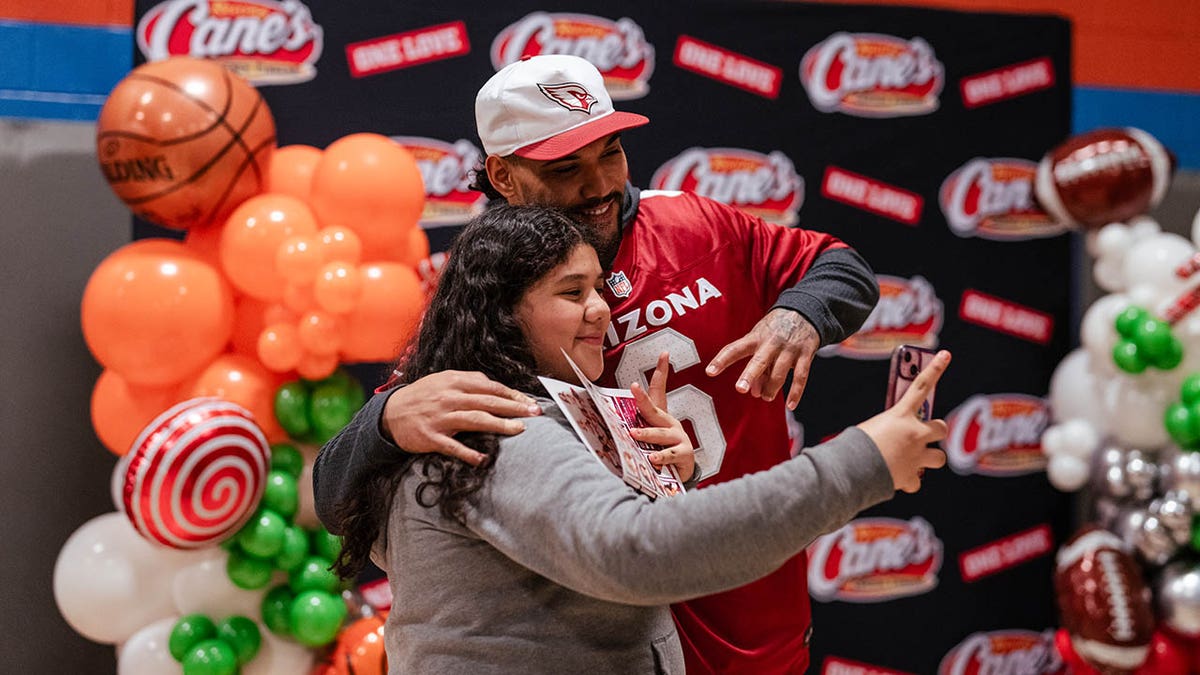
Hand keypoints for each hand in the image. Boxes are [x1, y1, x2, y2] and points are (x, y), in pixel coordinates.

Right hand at [381, 370, 541, 465]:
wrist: (390, 413)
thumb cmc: (422, 396)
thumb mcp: (443, 380)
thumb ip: (468, 381)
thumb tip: (494, 386)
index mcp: (454, 382)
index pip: (490, 387)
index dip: (512, 394)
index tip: (529, 401)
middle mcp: (449, 398)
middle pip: (487, 402)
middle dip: (513, 408)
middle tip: (534, 414)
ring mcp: (440, 418)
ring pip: (475, 420)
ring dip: (499, 425)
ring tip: (519, 430)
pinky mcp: (431, 437)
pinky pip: (452, 446)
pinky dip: (468, 453)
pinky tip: (483, 459)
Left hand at [629, 352, 695, 481]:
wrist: (681, 473)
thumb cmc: (661, 452)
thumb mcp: (647, 438)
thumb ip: (633, 428)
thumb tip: (607, 419)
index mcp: (661, 417)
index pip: (659, 391)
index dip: (661, 372)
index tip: (663, 354)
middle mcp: (671, 424)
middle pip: (655, 410)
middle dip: (644, 399)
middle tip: (634, 389)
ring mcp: (679, 438)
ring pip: (661, 434)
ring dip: (647, 434)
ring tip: (634, 435)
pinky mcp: (685, 454)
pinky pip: (671, 455)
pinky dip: (661, 457)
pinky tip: (653, 459)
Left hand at [705, 307, 818, 409]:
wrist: (804, 311)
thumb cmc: (776, 328)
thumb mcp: (761, 339)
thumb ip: (757, 366)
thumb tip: (754, 391)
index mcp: (756, 337)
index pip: (735, 349)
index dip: (722, 360)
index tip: (710, 371)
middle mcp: (771, 343)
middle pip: (759, 360)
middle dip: (749, 375)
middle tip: (741, 388)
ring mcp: (789, 349)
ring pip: (779, 372)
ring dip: (771, 388)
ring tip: (766, 397)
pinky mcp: (805, 354)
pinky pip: (800, 376)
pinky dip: (795, 392)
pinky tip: (790, 404)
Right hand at [855, 350, 950, 492]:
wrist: (851, 471)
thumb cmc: (853, 446)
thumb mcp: (871, 428)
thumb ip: (889, 430)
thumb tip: (895, 441)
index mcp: (901, 416)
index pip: (921, 386)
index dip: (935, 369)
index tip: (946, 355)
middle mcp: (914, 434)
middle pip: (941, 428)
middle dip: (935, 432)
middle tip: (925, 436)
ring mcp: (916, 457)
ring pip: (939, 458)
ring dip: (928, 460)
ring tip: (914, 462)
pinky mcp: (911, 477)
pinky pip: (916, 481)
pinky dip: (908, 481)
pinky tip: (897, 479)